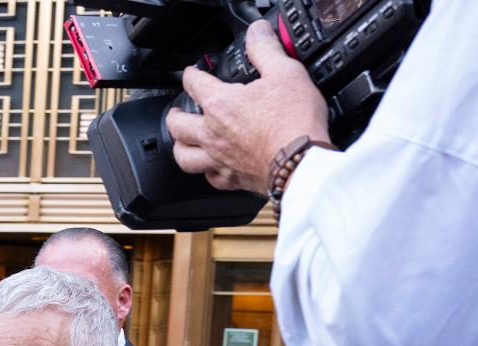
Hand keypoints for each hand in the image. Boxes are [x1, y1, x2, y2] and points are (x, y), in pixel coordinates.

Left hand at [167, 20, 330, 193]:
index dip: (191, 74)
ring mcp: (221, 160)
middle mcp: (213, 134)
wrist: (303, 163)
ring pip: (186, 158)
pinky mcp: (234, 181)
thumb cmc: (294, 122)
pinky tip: (213, 170)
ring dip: (180, 148)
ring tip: (182, 143)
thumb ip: (266, 50)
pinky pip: (211, 180)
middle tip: (177, 113)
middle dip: (174, 116)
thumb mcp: (285, 73)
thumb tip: (257, 33)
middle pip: (179, 126)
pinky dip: (208, 173)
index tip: (192, 73)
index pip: (194, 84)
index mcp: (221, 105)